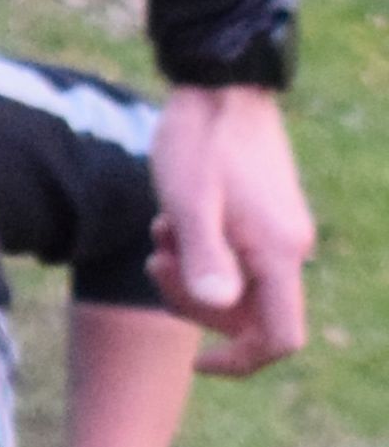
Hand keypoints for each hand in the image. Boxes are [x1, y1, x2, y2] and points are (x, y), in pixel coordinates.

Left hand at [148, 81, 310, 369]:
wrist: (219, 85)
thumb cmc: (198, 141)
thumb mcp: (188, 202)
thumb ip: (204, 257)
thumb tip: (218, 309)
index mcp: (279, 254)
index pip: (280, 339)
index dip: (240, 362)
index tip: (195, 360)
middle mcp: (292, 249)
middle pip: (251, 317)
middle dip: (196, 304)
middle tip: (155, 262)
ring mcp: (282, 233)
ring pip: (239, 288)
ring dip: (193, 274)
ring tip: (159, 231)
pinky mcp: (267, 218)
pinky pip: (238, 259)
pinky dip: (202, 252)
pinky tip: (171, 220)